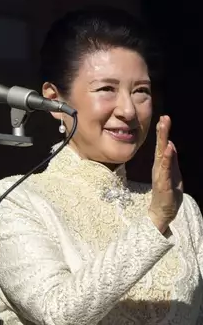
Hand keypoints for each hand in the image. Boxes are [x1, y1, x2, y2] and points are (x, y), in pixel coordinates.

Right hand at [148, 115, 183, 234]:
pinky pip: (165, 169)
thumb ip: (171, 160)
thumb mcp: (173, 174)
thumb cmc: (168, 194)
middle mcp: (159, 167)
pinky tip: (168, 149)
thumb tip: (169, 145)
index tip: (164, 118)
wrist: (162, 213)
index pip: (162, 146)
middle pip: (161, 147)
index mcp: (162, 165)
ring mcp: (161, 175)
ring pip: (162, 155)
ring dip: (163, 141)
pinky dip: (167, 158)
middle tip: (164, 118)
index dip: (163, 133)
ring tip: (164, 128)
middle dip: (162, 132)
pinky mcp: (163, 183)